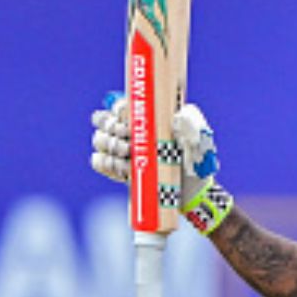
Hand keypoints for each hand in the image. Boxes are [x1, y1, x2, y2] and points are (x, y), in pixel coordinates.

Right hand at [90, 98, 227, 230]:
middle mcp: (128, 131)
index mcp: (145, 118)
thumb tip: (178, 116)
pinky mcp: (116, 170)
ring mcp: (119, 151)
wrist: (190, 192)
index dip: (119, 108)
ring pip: (99, 139)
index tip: (127, 117)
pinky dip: (106, 162)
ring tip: (128, 155)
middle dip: (111, 126)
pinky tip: (123, 169)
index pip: (120, 105)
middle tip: (128, 138)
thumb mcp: (198, 139)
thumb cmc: (195, 161)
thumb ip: (191, 123)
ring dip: (110, 145)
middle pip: (102, 119)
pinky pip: (98, 161)